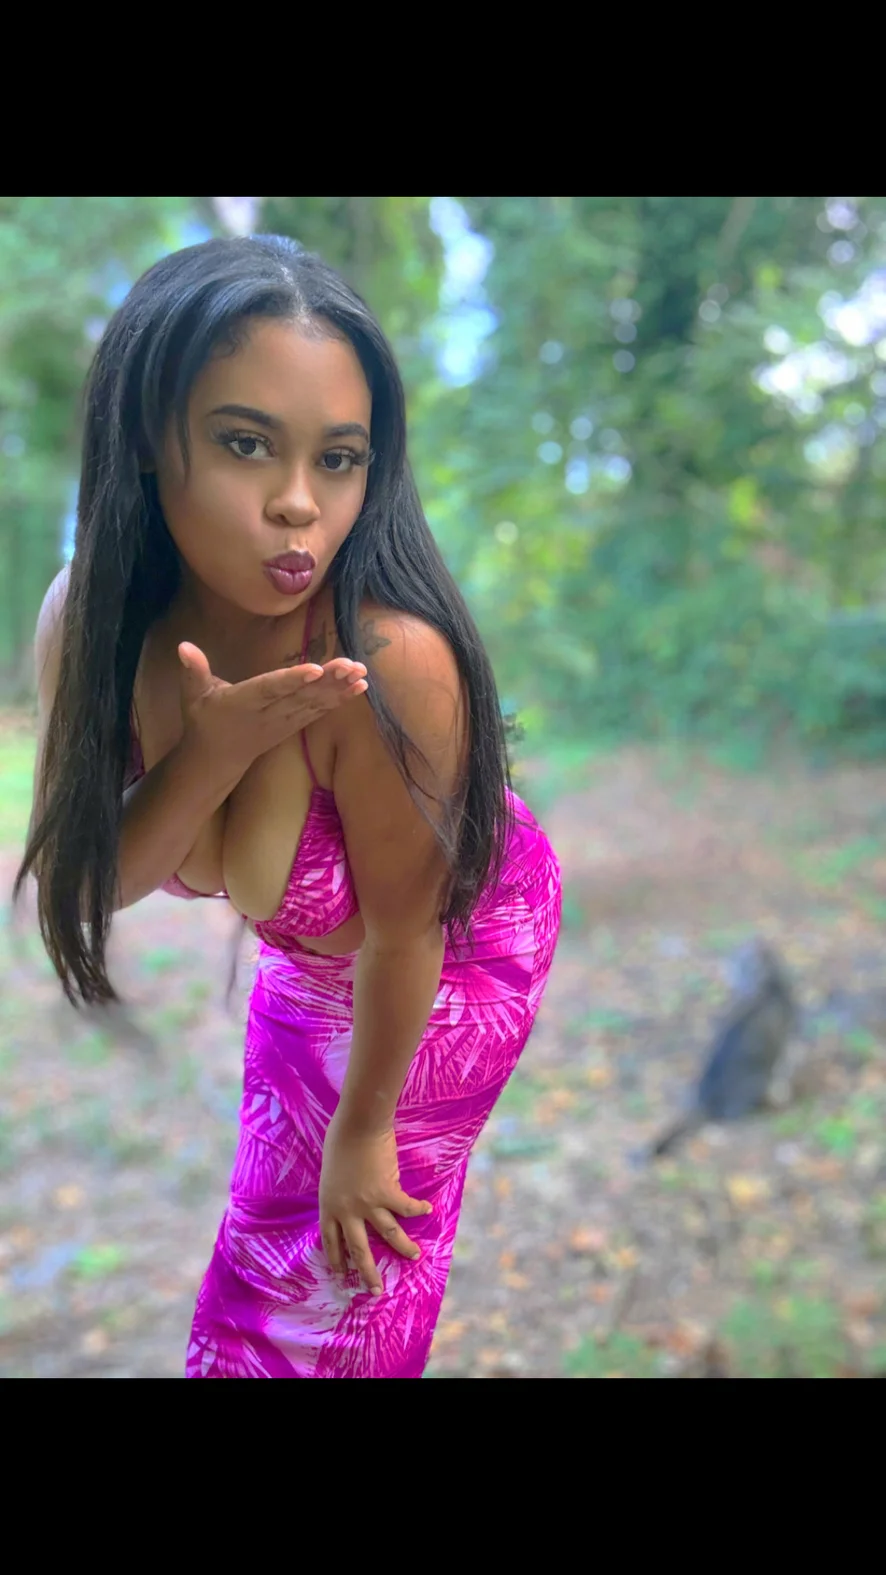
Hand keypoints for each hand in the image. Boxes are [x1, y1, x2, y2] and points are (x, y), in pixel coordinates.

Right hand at [177, 642, 366, 775]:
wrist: (215, 760)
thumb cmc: (203, 721)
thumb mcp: (192, 695)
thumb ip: (193, 670)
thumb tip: (183, 645)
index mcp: (244, 702)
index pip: (272, 688)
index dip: (293, 679)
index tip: (316, 669)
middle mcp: (269, 713)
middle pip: (301, 695)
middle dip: (328, 681)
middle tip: (352, 665)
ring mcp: (284, 722)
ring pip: (314, 703)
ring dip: (339, 689)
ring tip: (361, 674)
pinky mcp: (293, 725)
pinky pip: (319, 711)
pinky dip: (339, 700)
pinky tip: (359, 688)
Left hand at [319, 1115, 431, 1295]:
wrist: (357, 1126)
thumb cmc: (340, 1141)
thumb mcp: (332, 1173)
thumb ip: (341, 1192)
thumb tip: (355, 1201)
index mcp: (329, 1206)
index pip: (331, 1241)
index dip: (337, 1258)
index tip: (341, 1274)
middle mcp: (348, 1211)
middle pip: (359, 1250)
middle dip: (368, 1272)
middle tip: (376, 1290)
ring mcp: (369, 1204)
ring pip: (389, 1234)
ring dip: (403, 1247)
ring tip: (415, 1256)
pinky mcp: (388, 1192)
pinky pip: (406, 1208)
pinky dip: (418, 1209)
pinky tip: (428, 1210)